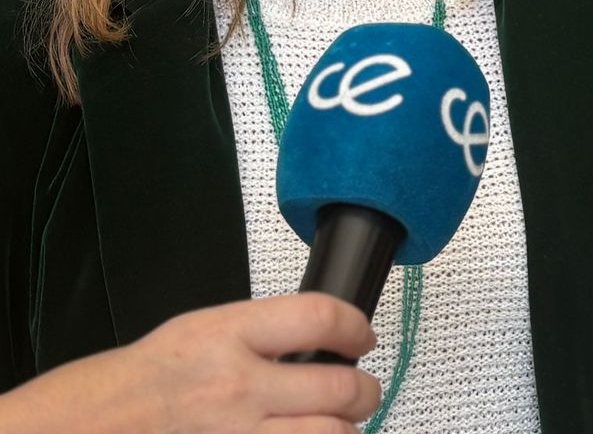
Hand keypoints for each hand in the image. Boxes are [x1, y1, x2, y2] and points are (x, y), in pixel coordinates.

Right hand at [0, 292, 380, 432]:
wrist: (82, 428)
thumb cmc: (133, 384)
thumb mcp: (195, 331)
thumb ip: (256, 333)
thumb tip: (314, 336)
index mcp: (227, 335)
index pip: (320, 316)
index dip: (356, 326)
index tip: (363, 337)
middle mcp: (236, 387)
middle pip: (338, 386)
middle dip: (364, 391)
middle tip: (363, 391)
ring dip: (344, 431)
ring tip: (341, 424)